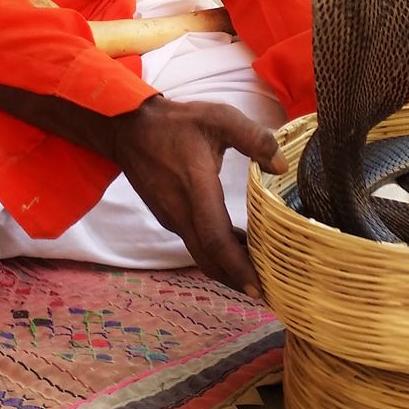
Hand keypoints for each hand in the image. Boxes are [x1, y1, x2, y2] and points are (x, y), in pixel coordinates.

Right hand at [107, 95, 279, 295]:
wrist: (127, 128)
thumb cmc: (175, 122)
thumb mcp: (218, 118)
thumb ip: (254, 138)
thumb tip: (281, 166)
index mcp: (195, 190)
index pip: (217, 240)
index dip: (238, 268)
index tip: (258, 289)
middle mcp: (180, 212)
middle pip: (209, 260)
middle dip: (237, 280)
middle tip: (268, 291)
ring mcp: (171, 217)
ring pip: (201, 254)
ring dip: (227, 266)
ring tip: (258, 270)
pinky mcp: (168, 216)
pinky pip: (195, 242)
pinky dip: (216, 252)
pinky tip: (238, 244)